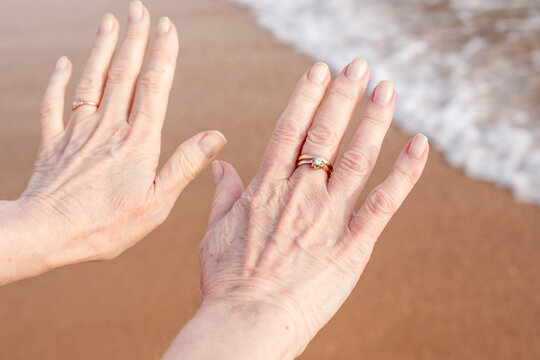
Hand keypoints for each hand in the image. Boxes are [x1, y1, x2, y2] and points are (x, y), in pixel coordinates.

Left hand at [0, 1, 225, 284]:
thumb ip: (185, 164)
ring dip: (100, 48)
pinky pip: (55, 104)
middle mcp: (108, 128)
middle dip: (133, 39)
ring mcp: (77, 133)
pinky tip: (65, 62)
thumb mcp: (157, 202)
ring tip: (108, 21)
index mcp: (137, 142)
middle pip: (122, 74)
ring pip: (91, 81)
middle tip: (138, 9)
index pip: (153, 87)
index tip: (167, 26)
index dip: (162, 54)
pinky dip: (59, 81)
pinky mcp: (53, 143)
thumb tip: (215, 136)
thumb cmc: (106, 225)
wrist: (47, 234)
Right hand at [165, 60, 427, 358]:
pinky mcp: (352, 246)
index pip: (290, 131)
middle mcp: (300, 195)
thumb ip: (222, 194)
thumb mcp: (214, 232)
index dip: (306, 97)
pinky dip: (404, 174)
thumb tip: (220, 165)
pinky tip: (419, 145)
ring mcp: (328, 218)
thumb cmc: (227, 282)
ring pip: (356, 158)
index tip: (319, 71)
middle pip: (325, 134)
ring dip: (374, 121)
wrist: (246, 323)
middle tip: (358, 65)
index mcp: (267, 189)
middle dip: (342, 96)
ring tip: (387, 89)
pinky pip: (383, 204)